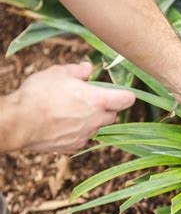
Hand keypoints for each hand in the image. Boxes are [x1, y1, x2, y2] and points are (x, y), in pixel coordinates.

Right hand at [1, 62, 134, 152]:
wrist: (19, 122)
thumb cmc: (39, 94)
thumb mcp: (58, 73)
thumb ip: (78, 71)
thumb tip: (88, 68)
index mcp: (98, 100)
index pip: (126, 99)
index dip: (127, 95)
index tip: (124, 93)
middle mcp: (96, 120)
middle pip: (113, 115)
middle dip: (107, 108)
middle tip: (91, 100)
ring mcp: (86, 135)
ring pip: (97, 127)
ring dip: (91, 120)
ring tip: (71, 111)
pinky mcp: (74, 145)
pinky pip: (82, 137)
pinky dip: (78, 131)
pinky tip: (63, 124)